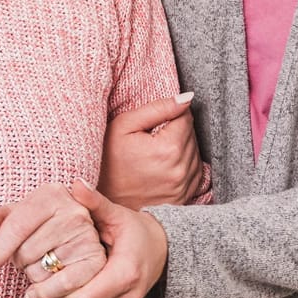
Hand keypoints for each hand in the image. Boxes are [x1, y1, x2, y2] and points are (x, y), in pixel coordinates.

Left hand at [0, 181, 107, 297]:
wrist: (85, 236)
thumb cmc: (41, 226)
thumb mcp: (18, 218)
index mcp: (51, 194)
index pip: (16, 226)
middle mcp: (73, 212)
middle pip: (26, 252)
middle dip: (20, 262)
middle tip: (30, 257)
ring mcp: (87, 236)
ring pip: (41, 270)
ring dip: (34, 277)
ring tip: (42, 266)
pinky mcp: (96, 261)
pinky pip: (61, 286)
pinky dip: (45, 294)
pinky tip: (36, 293)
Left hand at [42, 181, 169, 297]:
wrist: (163, 252)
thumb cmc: (137, 231)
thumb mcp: (118, 215)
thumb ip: (96, 202)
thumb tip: (76, 183)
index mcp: (126, 273)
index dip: (56, 292)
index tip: (35, 280)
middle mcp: (127, 297)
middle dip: (54, 297)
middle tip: (31, 284)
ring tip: (40, 286)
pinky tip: (56, 292)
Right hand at [100, 93, 201, 208]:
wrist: (102, 198)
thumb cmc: (107, 160)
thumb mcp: (125, 125)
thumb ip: (158, 108)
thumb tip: (187, 99)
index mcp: (168, 149)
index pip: (186, 117)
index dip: (170, 115)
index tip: (154, 124)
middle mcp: (180, 170)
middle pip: (192, 135)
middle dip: (175, 131)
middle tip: (151, 139)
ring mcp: (183, 187)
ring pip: (195, 153)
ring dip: (181, 148)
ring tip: (156, 153)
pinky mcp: (184, 197)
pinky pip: (196, 172)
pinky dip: (183, 165)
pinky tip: (164, 165)